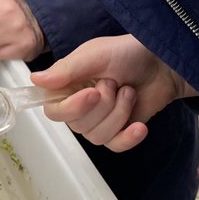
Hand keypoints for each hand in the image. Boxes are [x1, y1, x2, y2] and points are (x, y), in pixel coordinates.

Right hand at [31, 35, 195, 150]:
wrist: (163, 63)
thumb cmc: (127, 53)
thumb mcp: (95, 55)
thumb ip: (66, 70)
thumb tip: (35, 79)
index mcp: (67, 85)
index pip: (53, 110)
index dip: (71, 108)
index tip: (92, 93)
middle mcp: (79, 105)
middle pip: (78, 125)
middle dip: (104, 105)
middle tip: (115, 83)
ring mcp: (99, 120)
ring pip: (97, 136)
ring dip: (119, 113)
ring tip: (129, 91)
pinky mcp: (119, 131)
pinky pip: (114, 146)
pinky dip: (128, 137)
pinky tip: (139, 126)